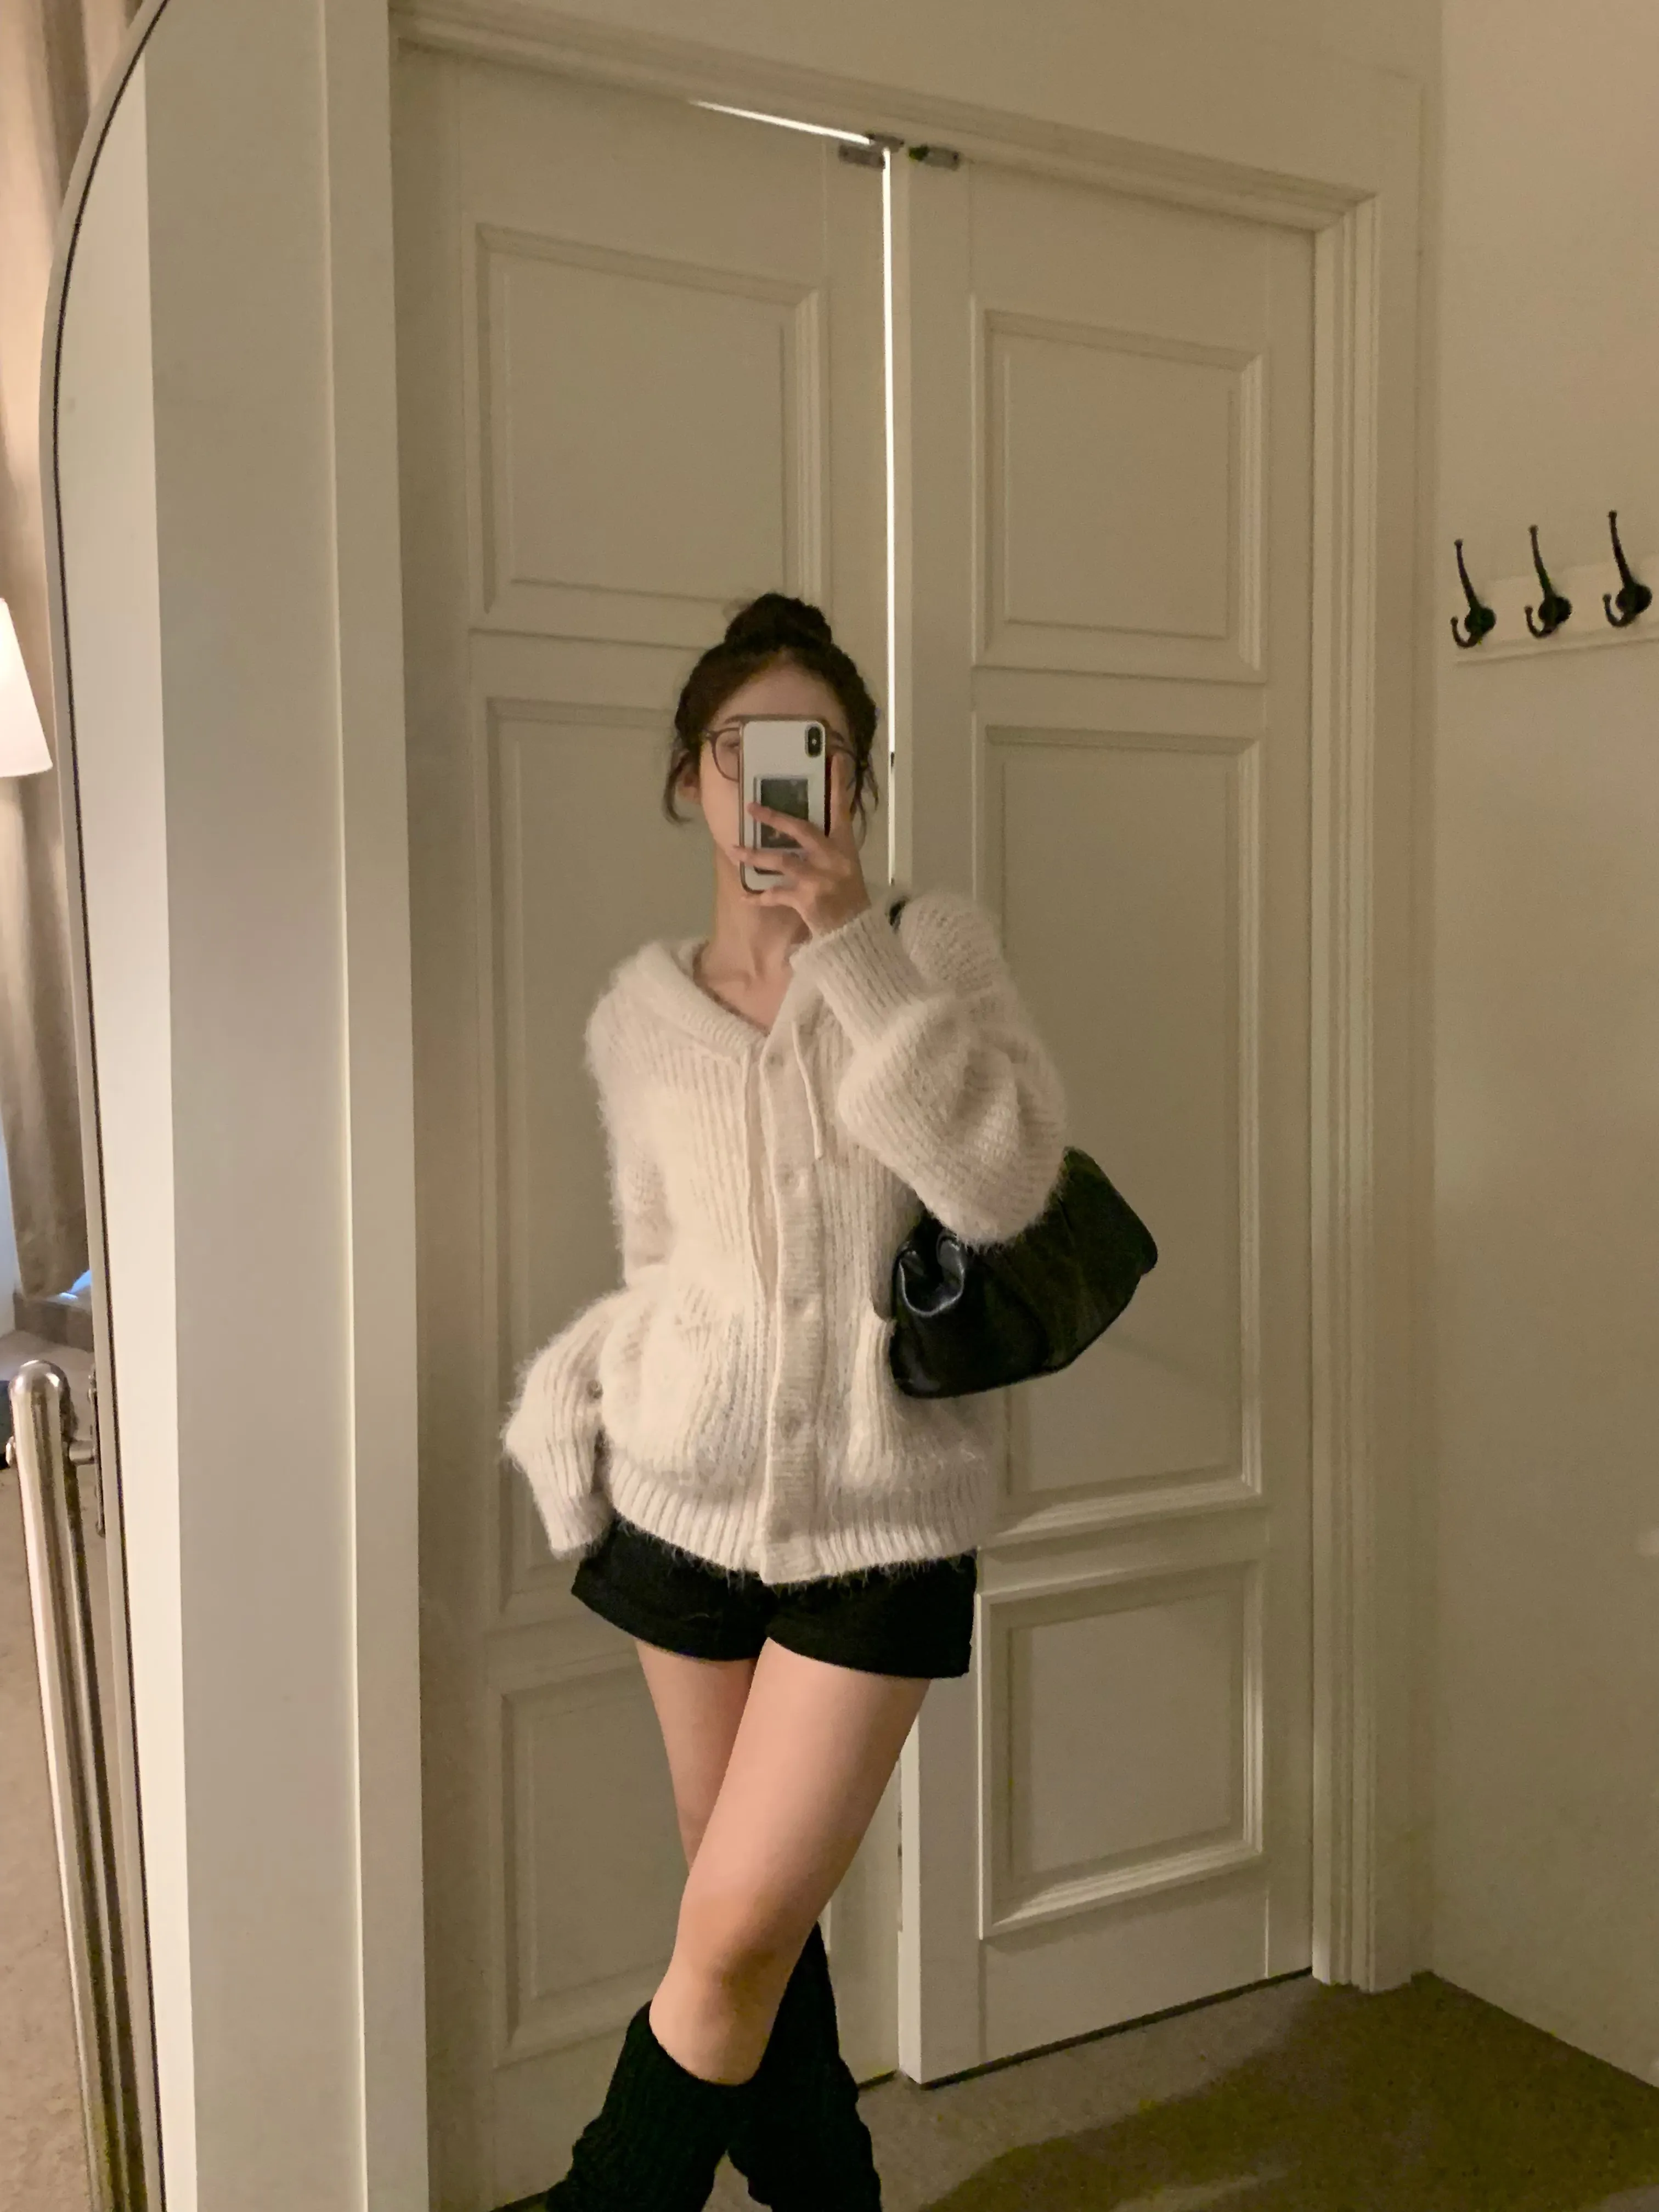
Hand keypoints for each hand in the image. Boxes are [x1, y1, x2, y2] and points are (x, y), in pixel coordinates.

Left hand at [725, 749, 870, 936]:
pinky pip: (775, 894)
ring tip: (736, 850)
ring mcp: (818, 879)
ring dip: (756, 855)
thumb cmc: (849, 897)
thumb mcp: (846, 867)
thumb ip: (827, 848)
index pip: (840, 811)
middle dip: (775, 818)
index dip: (837, 784)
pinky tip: (745, 896)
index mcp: (844, 847)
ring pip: (782, 861)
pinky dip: (759, 896)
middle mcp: (832, 859)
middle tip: (752, 807)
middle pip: (801, 831)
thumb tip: (801, 831)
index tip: (834, 758)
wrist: (855, 933)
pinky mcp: (806, 900)